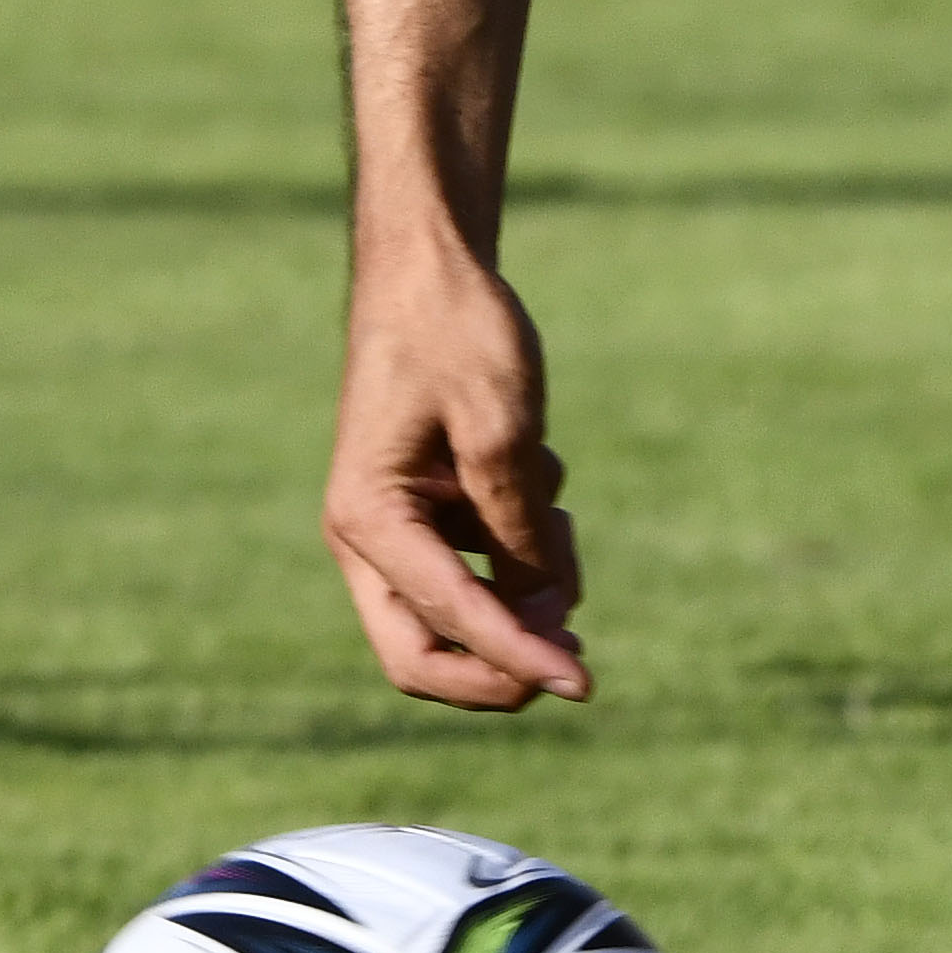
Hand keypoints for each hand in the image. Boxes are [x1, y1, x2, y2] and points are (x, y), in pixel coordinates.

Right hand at [318, 227, 592, 706]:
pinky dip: (522, 542)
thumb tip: (547, 614)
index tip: (585, 685)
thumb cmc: (456, 333)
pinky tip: (542, 474)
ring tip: (558, 512)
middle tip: (576, 663)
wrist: (431, 266)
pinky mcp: (427, 514)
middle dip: (502, 667)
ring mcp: (395, 529)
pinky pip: (479, 563)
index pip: (450, 618)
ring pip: (462, 611)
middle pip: (424, 654)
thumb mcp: (502, 430)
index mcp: (368, 519)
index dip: (520, 659)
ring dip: (525, 585)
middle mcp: (367, 538)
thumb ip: (520, 530)